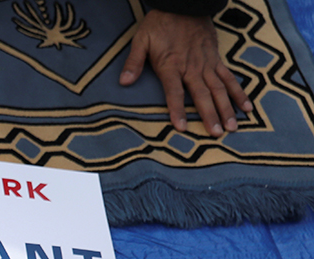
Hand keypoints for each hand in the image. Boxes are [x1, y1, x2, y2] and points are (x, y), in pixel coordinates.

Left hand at [119, 10, 252, 136]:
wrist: (184, 4)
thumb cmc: (160, 24)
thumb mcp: (142, 40)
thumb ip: (134, 62)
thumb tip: (124, 82)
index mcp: (172, 65)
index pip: (175, 92)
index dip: (178, 109)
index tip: (182, 127)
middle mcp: (192, 67)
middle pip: (202, 94)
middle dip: (210, 115)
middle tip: (217, 133)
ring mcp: (207, 63)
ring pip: (219, 88)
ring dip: (227, 107)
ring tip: (233, 126)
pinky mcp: (216, 59)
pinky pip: (229, 77)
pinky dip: (238, 92)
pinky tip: (247, 106)